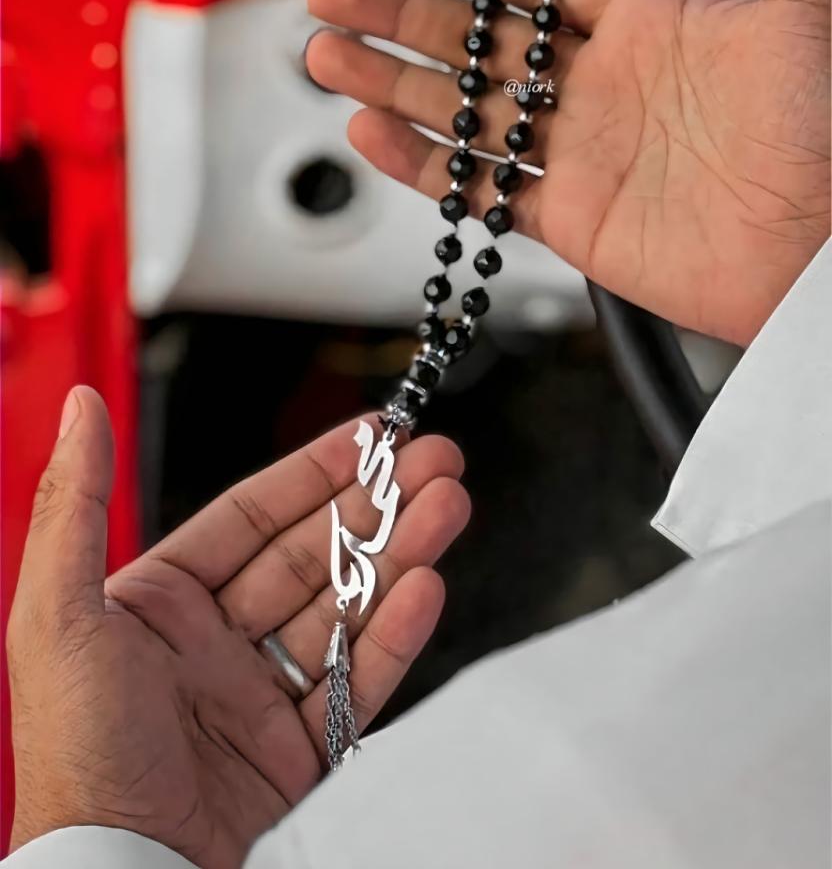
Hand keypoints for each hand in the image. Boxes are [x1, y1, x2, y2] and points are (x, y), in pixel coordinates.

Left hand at [7, 387, 468, 867]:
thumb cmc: (75, 747)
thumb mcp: (57, 610)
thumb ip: (75, 503)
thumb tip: (82, 408)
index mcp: (165, 601)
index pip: (255, 516)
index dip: (314, 472)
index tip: (366, 436)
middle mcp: (218, 639)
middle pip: (317, 553)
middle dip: (378, 504)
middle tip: (433, 462)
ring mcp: (263, 691)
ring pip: (348, 607)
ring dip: (401, 555)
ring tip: (449, 507)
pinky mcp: (300, 745)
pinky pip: (359, 678)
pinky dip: (396, 634)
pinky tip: (426, 588)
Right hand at [306, 0, 829, 345]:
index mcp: (650, 28)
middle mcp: (603, 90)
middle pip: (478, 45)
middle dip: (402, 16)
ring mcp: (581, 156)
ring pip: (465, 114)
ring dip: (393, 85)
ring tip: (331, 56)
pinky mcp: (572, 222)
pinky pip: (481, 191)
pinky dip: (424, 168)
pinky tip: (374, 136)